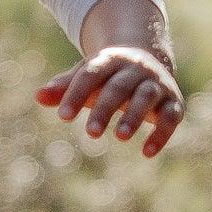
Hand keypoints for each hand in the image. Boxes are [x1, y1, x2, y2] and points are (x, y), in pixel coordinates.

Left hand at [37, 46, 184, 158]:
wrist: (148, 59)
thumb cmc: (107, 75)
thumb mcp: (85, 77)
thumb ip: (64, 87)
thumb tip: (38, 97)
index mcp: (110, 60)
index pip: (91, 74)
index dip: (77, 94)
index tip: (62, 116)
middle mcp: (135, 70)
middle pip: (119, 87)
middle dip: (106, 108)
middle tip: (91, 133)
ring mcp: (156, 84)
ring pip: (146, 97)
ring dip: (135, 116)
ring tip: (121, 137)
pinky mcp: (173, 101)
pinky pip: (171, 116)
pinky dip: (162, 133)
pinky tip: (147, 152)